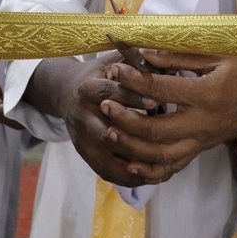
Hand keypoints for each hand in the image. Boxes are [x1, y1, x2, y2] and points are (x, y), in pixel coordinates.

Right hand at [25, 55, 154, 186]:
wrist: (67, 92)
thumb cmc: (102, 74)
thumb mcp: (114, 61)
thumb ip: (136, 62)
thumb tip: (168, 61)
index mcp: (88, 87)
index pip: (108, 93)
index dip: (131, 98)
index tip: (155, 102)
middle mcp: (81, 115)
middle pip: (105, 131)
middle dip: (132, 137)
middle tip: (159, 141)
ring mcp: (81, 138)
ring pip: (105, 157)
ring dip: (130, 164)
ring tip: (158, 166)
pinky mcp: (83, 153)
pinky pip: (104, 170)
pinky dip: (125, 176)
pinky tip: (147, 175)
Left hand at [99, 51, 236, 185]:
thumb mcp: (217, 56)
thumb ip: (179, 57)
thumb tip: (145, 53)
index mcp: (206, 95)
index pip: (160, 90)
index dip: (134, 80)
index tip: (116, 70)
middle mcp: (201, 123)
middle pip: (155, 130)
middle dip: (125, 119)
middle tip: (104, 105)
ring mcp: (201, 141)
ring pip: (160, 156)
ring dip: (131, 146)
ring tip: (110, 131)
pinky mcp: (200, 150)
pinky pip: (172, 167)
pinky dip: (149, 170)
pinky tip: (131, 162)